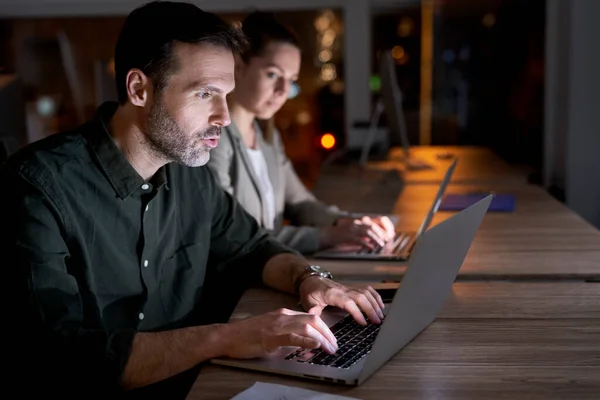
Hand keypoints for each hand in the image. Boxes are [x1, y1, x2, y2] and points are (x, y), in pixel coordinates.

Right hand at [221, 308, 337, 358]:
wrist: (228, 336)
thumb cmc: (248, 336)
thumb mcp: (272, 332)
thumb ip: (288, 335)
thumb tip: (305, 345)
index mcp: (284, 313)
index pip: (311, 317)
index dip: (325, 328)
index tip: (332, 339)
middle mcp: (283, 315)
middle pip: (314, 320)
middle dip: (328, 333)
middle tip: (335, 346)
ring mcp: (277, 324)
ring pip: (307, 326)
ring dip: (322, 338)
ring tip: (330, 349)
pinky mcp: (271, 336)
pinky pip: (293, 336)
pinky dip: (307, 340)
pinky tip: (316, 345)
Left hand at [299, 276, 384, 325]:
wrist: (311, 279)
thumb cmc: (310, 291)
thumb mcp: (308, 301)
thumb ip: (313, 309)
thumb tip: (313, 316)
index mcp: (332, 294)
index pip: (348, 302)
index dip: (357, 312)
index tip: (364, 322)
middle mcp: (343, 290)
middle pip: (361, 297)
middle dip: (371, 309)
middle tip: (377, 322)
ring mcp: (349, 288)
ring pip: (366, 293)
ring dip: (375, 304)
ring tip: (380, 316)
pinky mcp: (352, 289)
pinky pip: (367, 290)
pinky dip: (375, 296)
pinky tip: (380, 305)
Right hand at [320, 216, 394, 248]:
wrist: (327, 234)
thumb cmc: (338, 234)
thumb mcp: (350, 231)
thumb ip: (360, 233)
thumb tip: (369, 239)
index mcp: (356, 222)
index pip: (372, 224)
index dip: (379, 230)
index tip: (384, 236)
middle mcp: (355, 223)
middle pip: (372, 227)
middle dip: (380, 234)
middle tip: (384, 240)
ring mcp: (352, 229)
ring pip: (368, 232)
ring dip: (376, 238)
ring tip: (380, 244)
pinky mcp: (348, 236)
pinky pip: (360, 240)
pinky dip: (367, 244)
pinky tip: (370, 247)